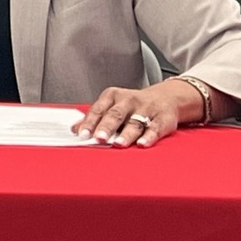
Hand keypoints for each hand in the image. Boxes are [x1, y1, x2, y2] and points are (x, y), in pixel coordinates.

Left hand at [75, 79, 201, 147]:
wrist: (166, 97)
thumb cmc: (132, 105)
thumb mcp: (112, 106)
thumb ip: (95, 117)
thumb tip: (75, 129)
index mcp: (113, 96)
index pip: (98, 109)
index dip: (90, 122)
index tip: (83, 134)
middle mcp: (129, 101)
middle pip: (115, 114)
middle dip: (107, 127)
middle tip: (99, 138)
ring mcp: (146, 109)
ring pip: (135, 122)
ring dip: (127, 134)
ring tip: (119, 144)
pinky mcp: (162, 119)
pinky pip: (155, 128)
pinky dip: (149, 136)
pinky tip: (142, 144)